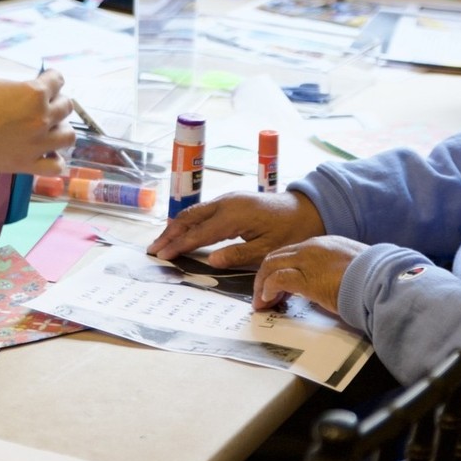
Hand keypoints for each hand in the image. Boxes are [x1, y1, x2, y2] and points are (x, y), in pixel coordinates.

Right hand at [147, 191, 324, 267]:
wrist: (308, 209)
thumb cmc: (291, 231)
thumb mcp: (268, 249)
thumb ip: (239, 255)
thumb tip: (212, 261)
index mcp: (234, 215)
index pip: (198, 233)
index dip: (178, 245)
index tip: (161, 255)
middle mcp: (227, 203)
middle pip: (189, 217)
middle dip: (170, 233)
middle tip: (152, 249)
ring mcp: (228, 199)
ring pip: (194, 211)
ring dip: (177, 226)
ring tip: (162, 241)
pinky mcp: (231, 200)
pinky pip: (203, 210)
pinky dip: (189, 221)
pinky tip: (183, 230)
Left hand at [253, 235, 367, 315]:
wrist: (384, 280)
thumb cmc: (375, 278)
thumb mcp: (353, 269)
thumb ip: (337, 271)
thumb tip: (332, 286)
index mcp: (325, 244)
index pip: (292, 252)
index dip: (280, 268)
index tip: (275, 283)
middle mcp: (313, 247)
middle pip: (276, 256)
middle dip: (264, 275)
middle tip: (262, 293)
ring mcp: (308, 260)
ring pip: (271, 264)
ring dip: (262, 283)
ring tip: (261, 301)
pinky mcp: (307, 278)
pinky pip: (278, 279)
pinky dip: (268, 289)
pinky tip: (268, 300)